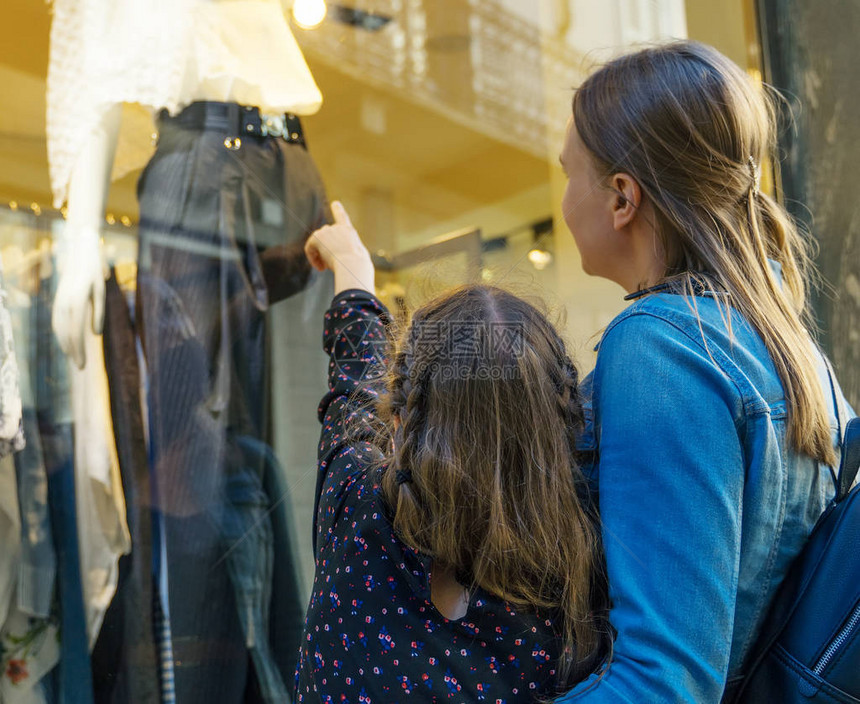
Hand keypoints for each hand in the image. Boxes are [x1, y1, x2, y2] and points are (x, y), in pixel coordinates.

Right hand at [52, 226, 105, 368]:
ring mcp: (58, 302)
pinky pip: (56, 322)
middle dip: (73, 352)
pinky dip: (60, 335)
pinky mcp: (57, 301)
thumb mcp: (100, 292)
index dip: (78, 351)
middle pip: (66, 335)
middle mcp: (64, 304)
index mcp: (76, 303)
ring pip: (59, 330)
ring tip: (75, 358)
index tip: (83, 366)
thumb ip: (98, 313)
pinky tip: (66, 343)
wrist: (78, 255)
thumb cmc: (93, 273)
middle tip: (81, 367)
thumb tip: (95, 335)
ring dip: (66, 345)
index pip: (75, 334)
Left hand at [304, 201, 374, 294]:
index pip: (342, 218)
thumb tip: (334, 258)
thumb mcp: (356, 258)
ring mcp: (327, 230)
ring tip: (326, 268)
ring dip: (319, 255)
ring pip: (317, 242)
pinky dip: (312, 258)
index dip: (338, 210)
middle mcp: (338, 228)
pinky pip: (309, 248)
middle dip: (324, 249)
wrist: (354, 266)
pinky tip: (321, 268)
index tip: (335, 203)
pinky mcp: (317, 237)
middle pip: (325, 235)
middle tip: (329, 265)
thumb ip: (346, 253)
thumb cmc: (358, 267)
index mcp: (349, 232)